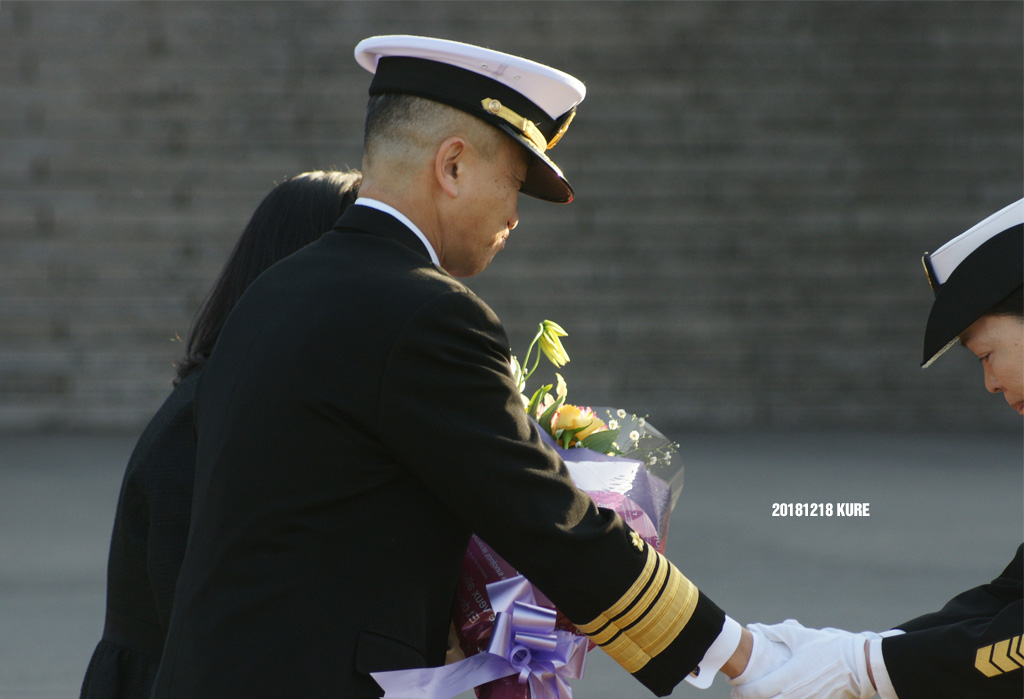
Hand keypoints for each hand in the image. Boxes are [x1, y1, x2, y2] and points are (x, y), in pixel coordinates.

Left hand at [729, 620, 876, 698]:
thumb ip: (778, 632)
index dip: (743, 692)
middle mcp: (796, 694)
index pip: (758, 690)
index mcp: (789, 676)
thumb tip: (758, 628)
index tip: (734, 690)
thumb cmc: (830, 648)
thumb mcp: (802, 637)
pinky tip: (781, 696)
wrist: (860, 665)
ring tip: (760, 697)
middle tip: (742, 696)